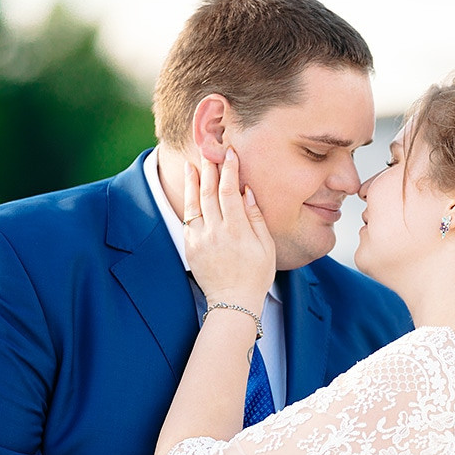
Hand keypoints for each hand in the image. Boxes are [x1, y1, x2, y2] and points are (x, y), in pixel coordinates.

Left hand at [183, 147, 275, 310]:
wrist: (233, 303)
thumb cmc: (256, 276)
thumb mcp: (267, 247)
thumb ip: (256, 217)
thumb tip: (247, 192)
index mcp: (237, 230)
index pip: (230, 191)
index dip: (229, 170)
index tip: (229, 154)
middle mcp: (215, 232)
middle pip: (209, 192)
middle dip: (209, 169)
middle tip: (209, 151)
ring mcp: (200, 239)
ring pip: (194, 203)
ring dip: (193, 181)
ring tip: (193, 165)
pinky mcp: (190, 247)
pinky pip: (188, 219)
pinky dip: (188, 202)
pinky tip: (190, 192)